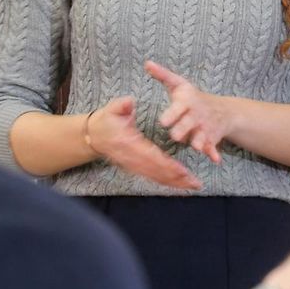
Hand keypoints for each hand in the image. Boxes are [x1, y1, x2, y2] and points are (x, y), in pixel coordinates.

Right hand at [87, 96, 201, 189]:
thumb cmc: (107, 120)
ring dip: (176, 183)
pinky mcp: (136, 169)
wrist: (94, 136)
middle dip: (177, 178)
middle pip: (156, 171)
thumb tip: (129, 102)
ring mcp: (134, 166)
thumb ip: (121, 105)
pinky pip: (154, 177)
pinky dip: (169, 182)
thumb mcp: (112, 108)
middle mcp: (132, 159)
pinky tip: (182, 185)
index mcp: (128, 144)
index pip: (150, 156)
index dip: (166, 164)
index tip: (182, 169)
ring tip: (194, 186)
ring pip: (156, 177)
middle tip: (195, 183)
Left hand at [147, 61, 230, 163]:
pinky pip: (213, 146)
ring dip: (199, 141)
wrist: (223, 110)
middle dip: (183, 129)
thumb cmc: (193, 97)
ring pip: (201, 135)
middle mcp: (196, 115)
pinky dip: (214, 152)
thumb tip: (147, 63)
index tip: (163, 121)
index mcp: (187, 102)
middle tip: (174, 136)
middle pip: (189, 123)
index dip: (171, 114)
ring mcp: (205, 127)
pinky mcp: (212, 138)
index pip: (178, 108)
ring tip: (196, 146)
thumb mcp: (179, 85)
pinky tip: (215, 159)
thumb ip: (162, 75)